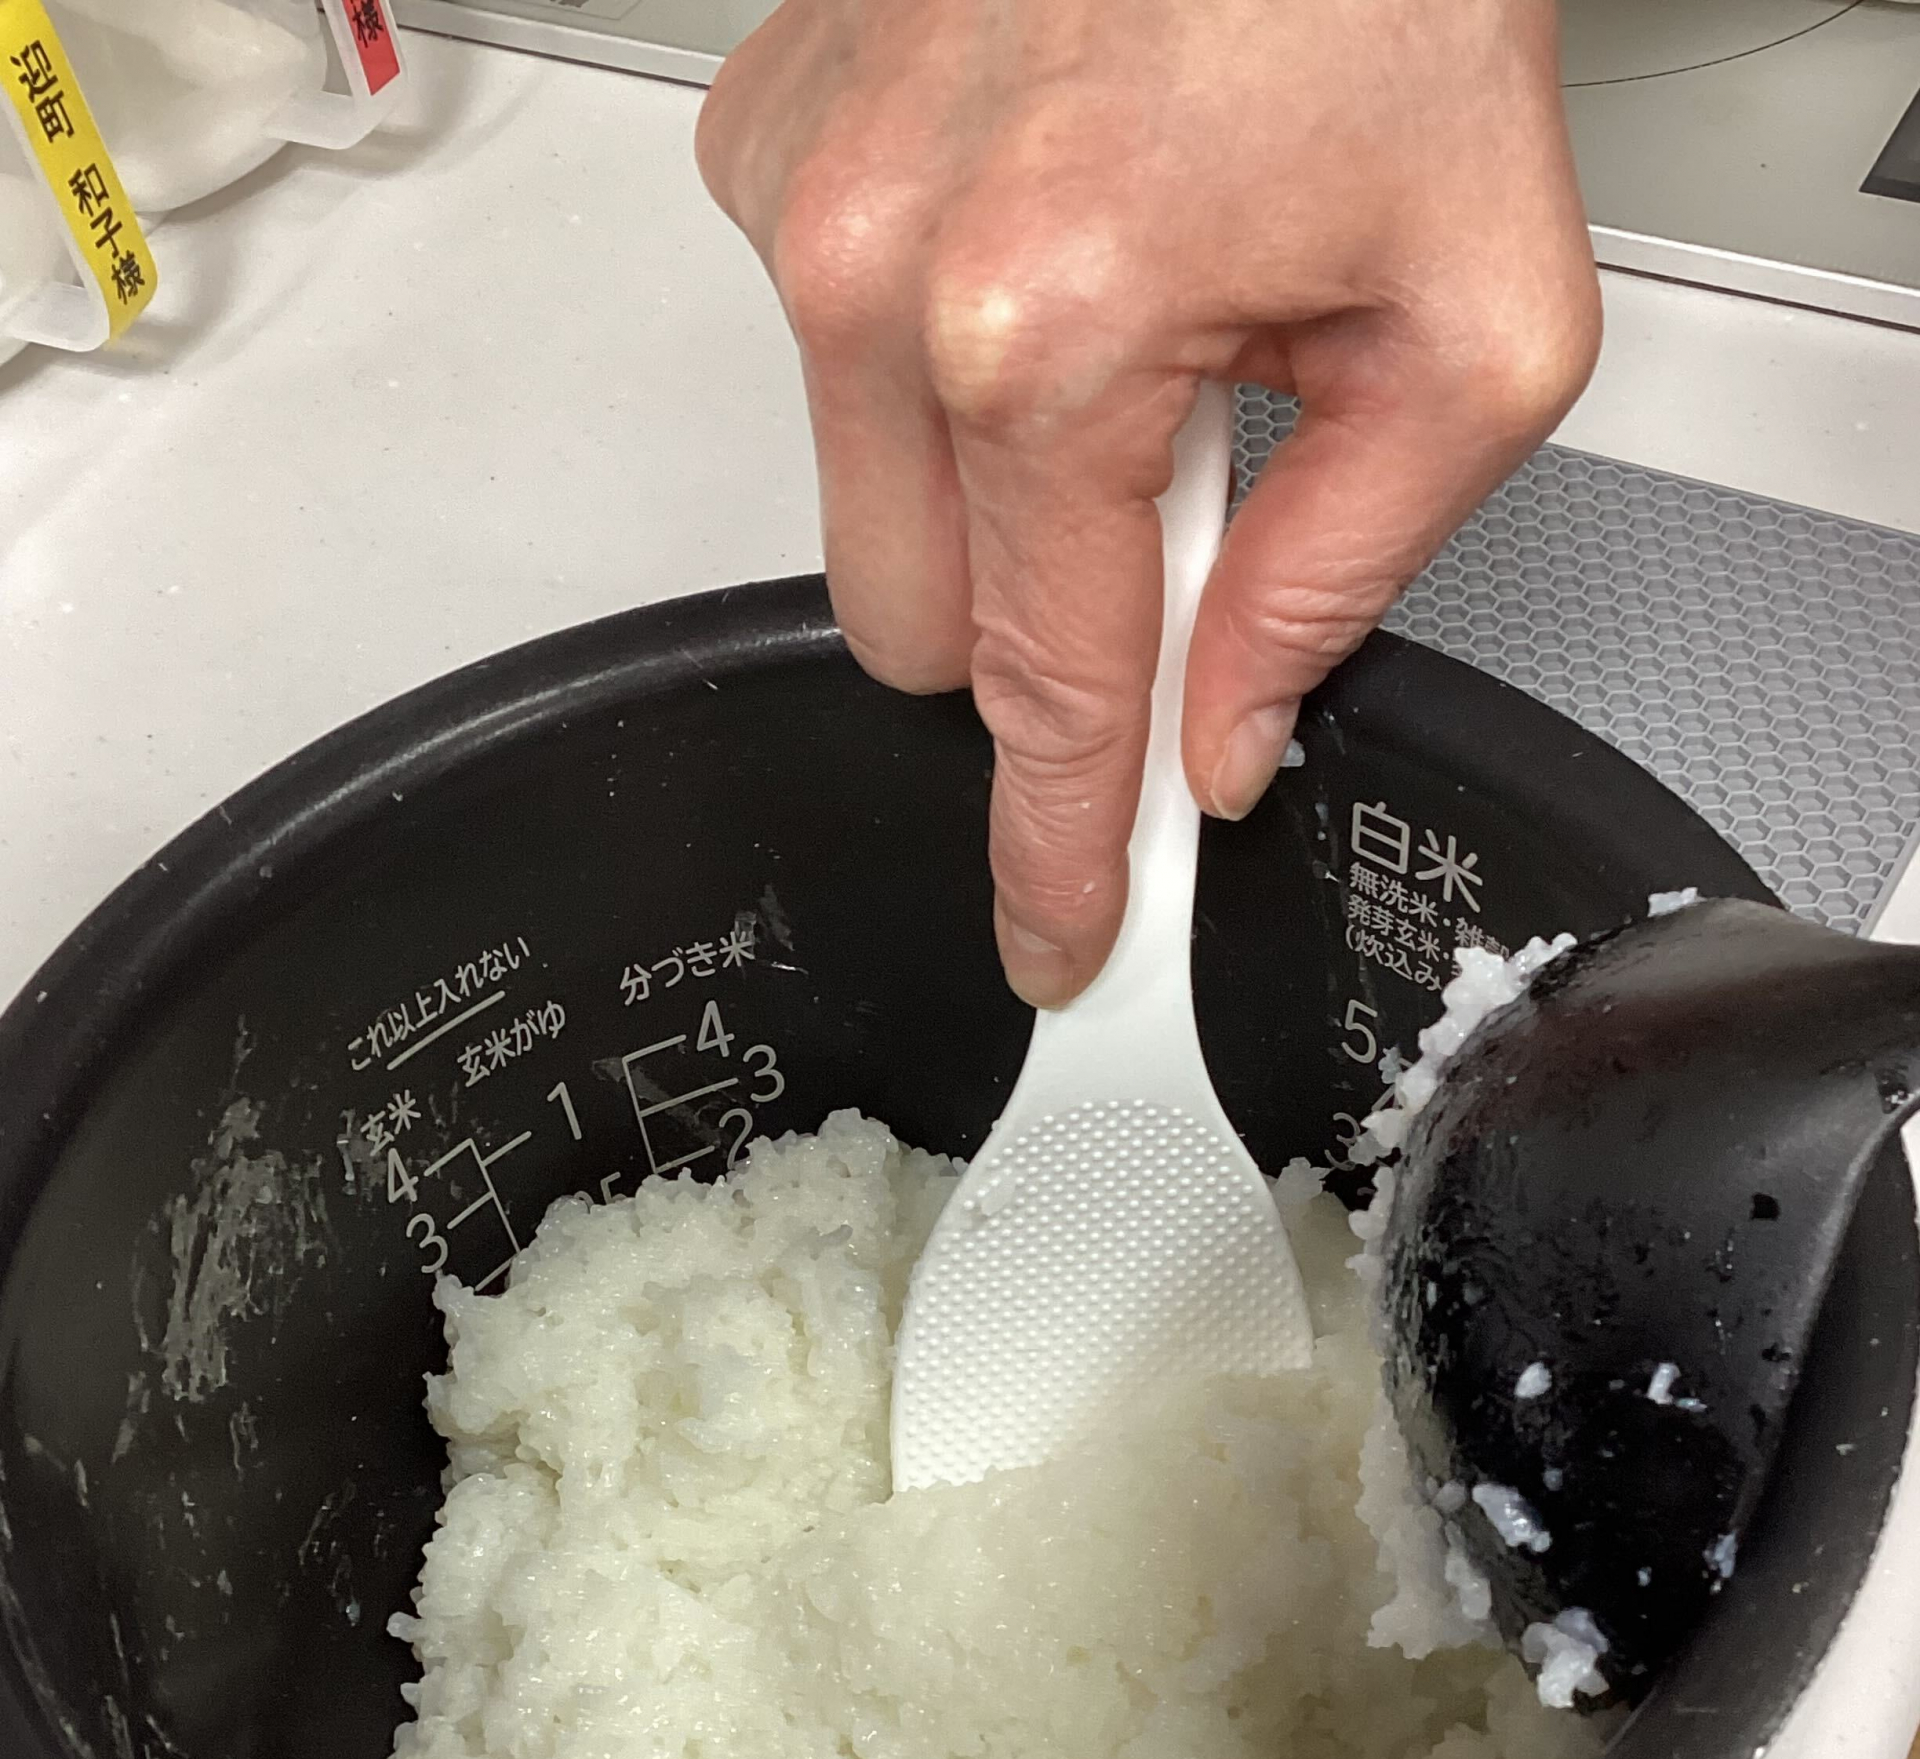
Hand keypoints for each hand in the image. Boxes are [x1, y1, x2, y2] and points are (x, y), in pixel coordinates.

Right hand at [698, 0, 1599, 1004]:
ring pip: (859, 501)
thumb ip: (1344, 568)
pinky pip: (828, 356)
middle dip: (1034, 617)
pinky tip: (1042, 227)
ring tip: (1123, 308)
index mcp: (1048, 334)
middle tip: (1168, 497)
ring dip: (991, 470)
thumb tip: (1226, 729)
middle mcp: (878, 271)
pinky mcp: (765, 146)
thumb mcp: (1475, 323)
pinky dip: (929, 344)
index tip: (1050, 937)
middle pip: (915, 628)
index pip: (1041, 688)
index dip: (1054, 846)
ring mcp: (800, 199)